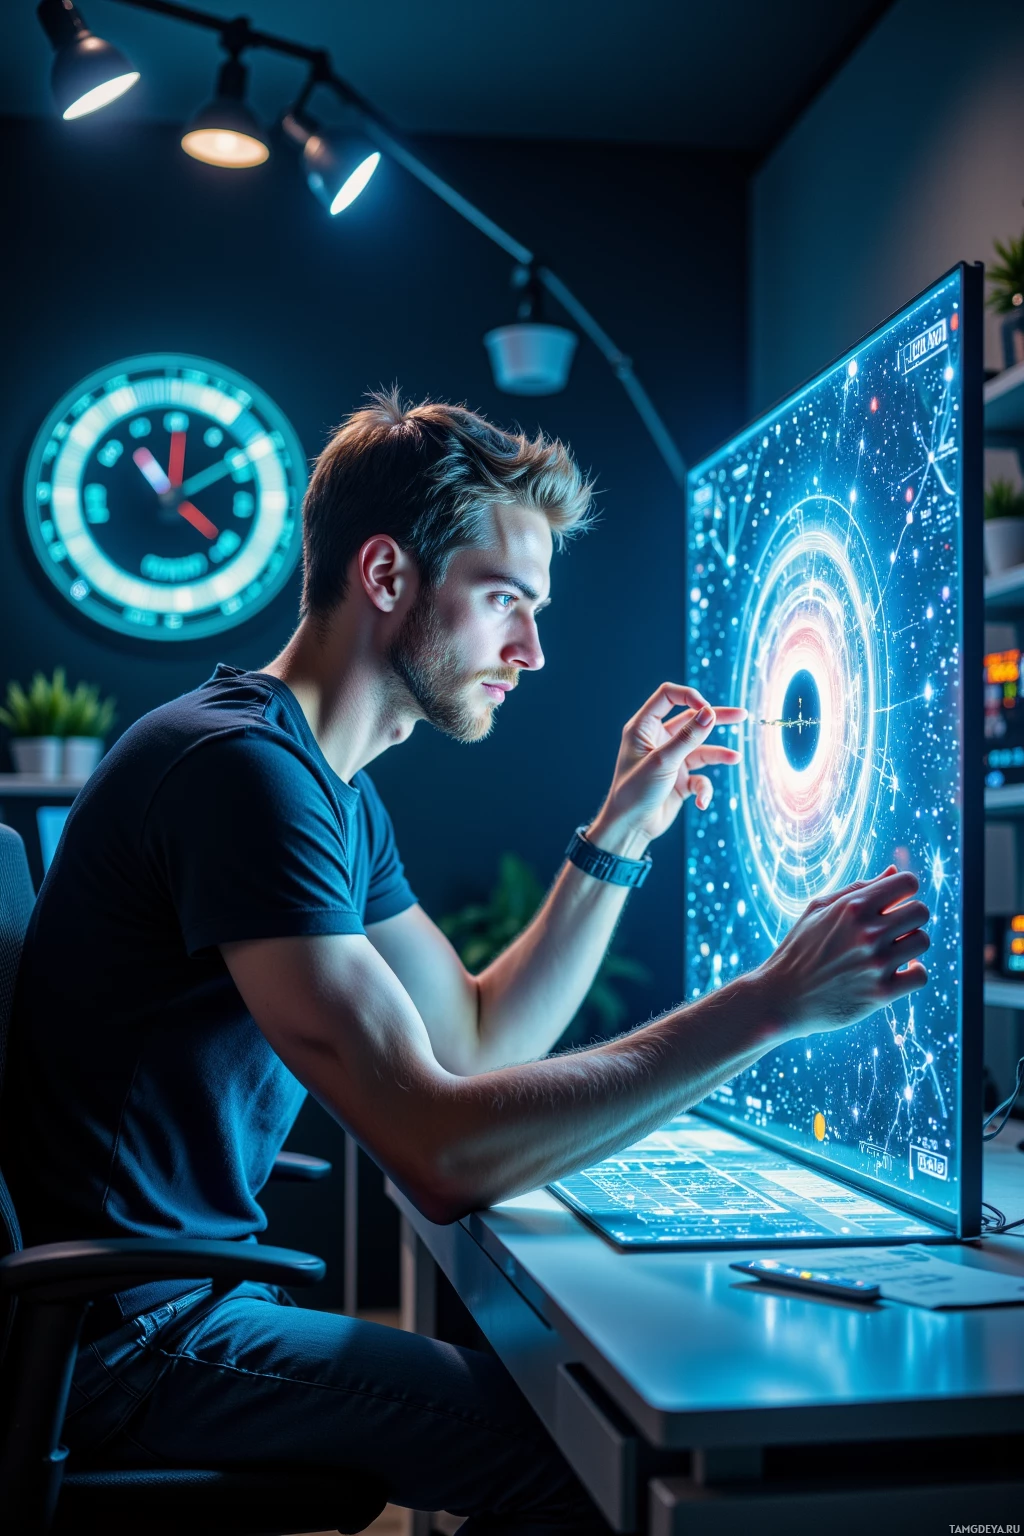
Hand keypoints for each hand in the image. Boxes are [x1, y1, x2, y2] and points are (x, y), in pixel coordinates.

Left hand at [588, 683, 744, 855]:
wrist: (630, 828)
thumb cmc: (635, 792)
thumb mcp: (662, 762)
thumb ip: (688, 737)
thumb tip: (710, 713)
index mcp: (644, 727)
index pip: (668, 696)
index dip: (690, 697)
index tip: (707, 709)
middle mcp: (658, 740)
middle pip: (692, 720)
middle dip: (716, 718)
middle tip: (742, 715)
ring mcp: (671, 759)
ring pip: (701, 749)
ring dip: (718, 754)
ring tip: (735, 758)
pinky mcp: (680, 779)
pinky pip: (700, 777)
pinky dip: (704, 789)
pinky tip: (701, 802)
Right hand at [756, 867, 930, 1040]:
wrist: (781, 998)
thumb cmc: (799, 949)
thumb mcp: (818, 909)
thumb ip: (859, 888)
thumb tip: (895, 870)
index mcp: (852, 907)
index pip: (907, 883)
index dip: (905, 890)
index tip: (894, 902)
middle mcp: (866, 933)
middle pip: (921, 911)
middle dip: (910, 917)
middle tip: (893, 929)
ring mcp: (875, 964)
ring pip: (922, 942)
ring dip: (911, 945)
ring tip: (892, 951)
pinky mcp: (880, 994)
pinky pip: (920, 976)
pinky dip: (914, 973)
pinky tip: (899, 971)